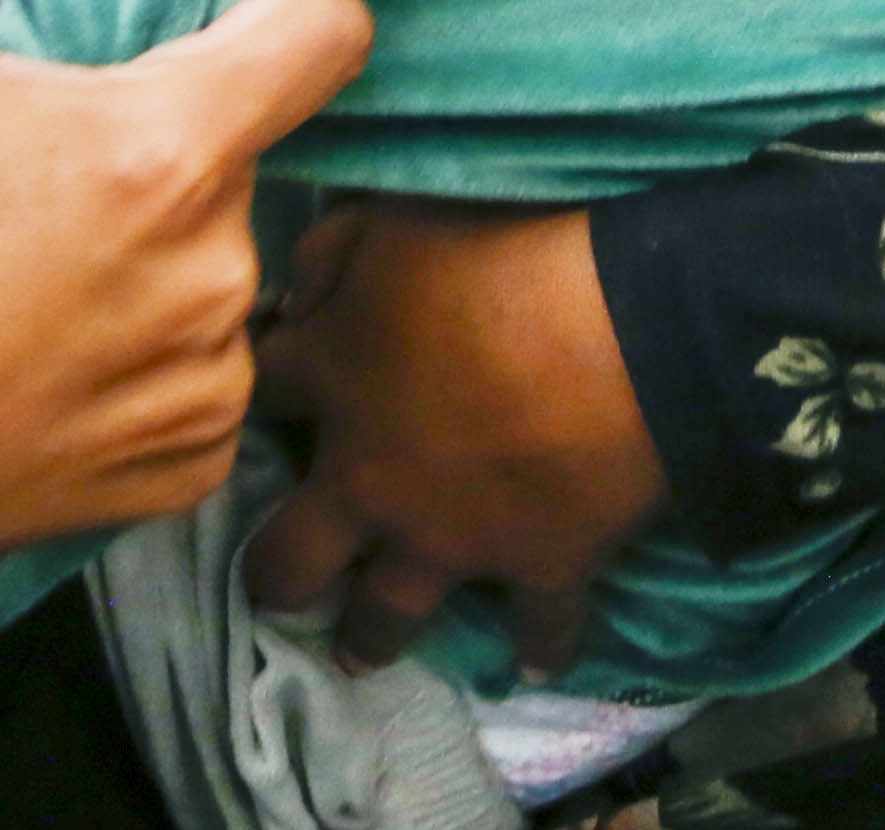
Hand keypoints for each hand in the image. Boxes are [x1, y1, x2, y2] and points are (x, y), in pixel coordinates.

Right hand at [0, 0, 370, 678]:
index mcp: (165, 151)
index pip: (327, 29)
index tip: (221, 10)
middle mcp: (218, 272)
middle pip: (237, 152)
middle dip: (155, 136)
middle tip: (36, 158)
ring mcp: (209, 382)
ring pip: (213, 265)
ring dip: (147, 251)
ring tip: (22, 270)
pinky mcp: (185, 469)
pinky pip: (194, 372)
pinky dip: (135, 355)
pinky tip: (36, 356)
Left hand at [245, 201, 667, 676]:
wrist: (622, 331)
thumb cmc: (498, 255)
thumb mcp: (391, 221)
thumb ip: (328, 257)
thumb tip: (291, 305)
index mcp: (333, 381)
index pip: (265, 392)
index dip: (262, 390)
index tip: (268, 396)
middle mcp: (372, 481)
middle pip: (295, 551)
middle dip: (275, 574)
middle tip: (271, 590)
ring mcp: (453, 539)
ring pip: (388, 614)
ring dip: (369, 636)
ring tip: (354, 654)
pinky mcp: (540, 567)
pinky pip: (539, 625)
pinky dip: (543, 643)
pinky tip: (536, 664)